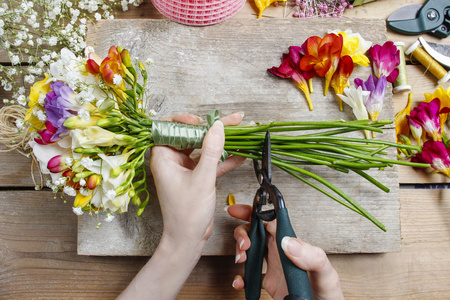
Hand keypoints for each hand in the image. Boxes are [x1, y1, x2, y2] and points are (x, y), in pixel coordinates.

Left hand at [151, 113, 245, 250]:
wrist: (188, 240)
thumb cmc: (187, 213)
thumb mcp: (202, 179)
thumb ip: (211, 151)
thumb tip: (218, 127)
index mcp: (163, 158)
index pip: (168, 129)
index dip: (183, 120)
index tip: (201, 120)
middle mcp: (172, 161)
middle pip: (190, 136)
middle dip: (210, 129)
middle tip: (231, 121)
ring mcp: (185, 169)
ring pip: (202, 148)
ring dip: (220, 142)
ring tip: (240, 131)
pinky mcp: (196, 178)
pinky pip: (210, 163)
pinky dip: (223, 159)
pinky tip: (240, 154)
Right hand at [228, 204, 343, 299]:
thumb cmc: (329, 294)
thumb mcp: (325, 272)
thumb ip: (310, 256)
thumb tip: (288, 241)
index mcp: (293, 245)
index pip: (271, 220)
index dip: (253, 212)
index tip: (238, 210)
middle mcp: (281, 253)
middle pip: (256, 232)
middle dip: (242, 233)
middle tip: (244, 245)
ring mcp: (274, 268)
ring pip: (250, 251)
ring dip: (240, 252)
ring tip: (241, 260)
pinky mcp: (270, 284)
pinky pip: (250, 277)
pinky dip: (241, 278)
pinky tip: (241, 282)